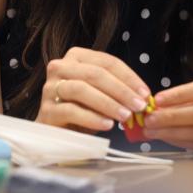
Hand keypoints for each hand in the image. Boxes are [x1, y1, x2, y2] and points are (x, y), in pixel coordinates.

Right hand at [36, 47, 151, 132]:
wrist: (58, 134)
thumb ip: (117, 90)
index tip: (145, 94)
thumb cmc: (83, 111)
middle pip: (94, 73)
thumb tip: (144, 97)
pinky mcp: (46, 111)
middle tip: (139, 106)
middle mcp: (59, 67)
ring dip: (108, 103)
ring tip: (126, 116)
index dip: (129, 77)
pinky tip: (107, 125)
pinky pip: (71, 110)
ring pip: (81, 89)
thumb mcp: (101, 95)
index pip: (106, 61)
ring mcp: (50, 88)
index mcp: (75, 57)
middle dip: (121, 90)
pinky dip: (92, 118)